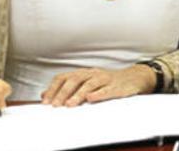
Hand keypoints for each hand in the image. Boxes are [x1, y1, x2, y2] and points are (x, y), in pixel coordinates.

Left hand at [41, 65, 155, 106]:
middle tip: (55, 105)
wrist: (134, 78)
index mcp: (83, 73)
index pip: (64, 77)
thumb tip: (44, 95)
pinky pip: (107, 90)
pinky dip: (98, 94)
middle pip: (75, 80)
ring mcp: (105, 79)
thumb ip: (66, 88)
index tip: (46, 101)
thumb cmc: (107, 82)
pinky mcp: (117, 87)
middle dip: (63, 93)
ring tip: (70, 104)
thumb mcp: (86, 83)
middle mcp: (93, 74)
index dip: (54, 88)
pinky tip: (91, 99)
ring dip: (78, 94)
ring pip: (89, 84)